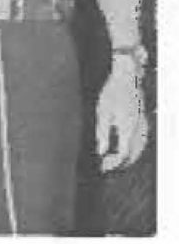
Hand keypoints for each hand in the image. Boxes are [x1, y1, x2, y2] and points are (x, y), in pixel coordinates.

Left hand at [96, 56, 147, 172]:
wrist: (126, 77)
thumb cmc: (112, 92)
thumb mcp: (102, 113)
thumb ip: (102, 134)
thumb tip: (101, 152)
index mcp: (127, 128)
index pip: (123, 153)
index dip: (113, 163)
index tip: (102, 165)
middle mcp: (138, 128)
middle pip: (133, 154)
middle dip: (121, 163)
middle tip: (107, 166)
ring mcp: (142, 123)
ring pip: (140, 147)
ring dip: (130, 157)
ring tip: (116, 161)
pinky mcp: (143, 119)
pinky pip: (142, 139)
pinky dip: (136, 148)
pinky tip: (128, 148)